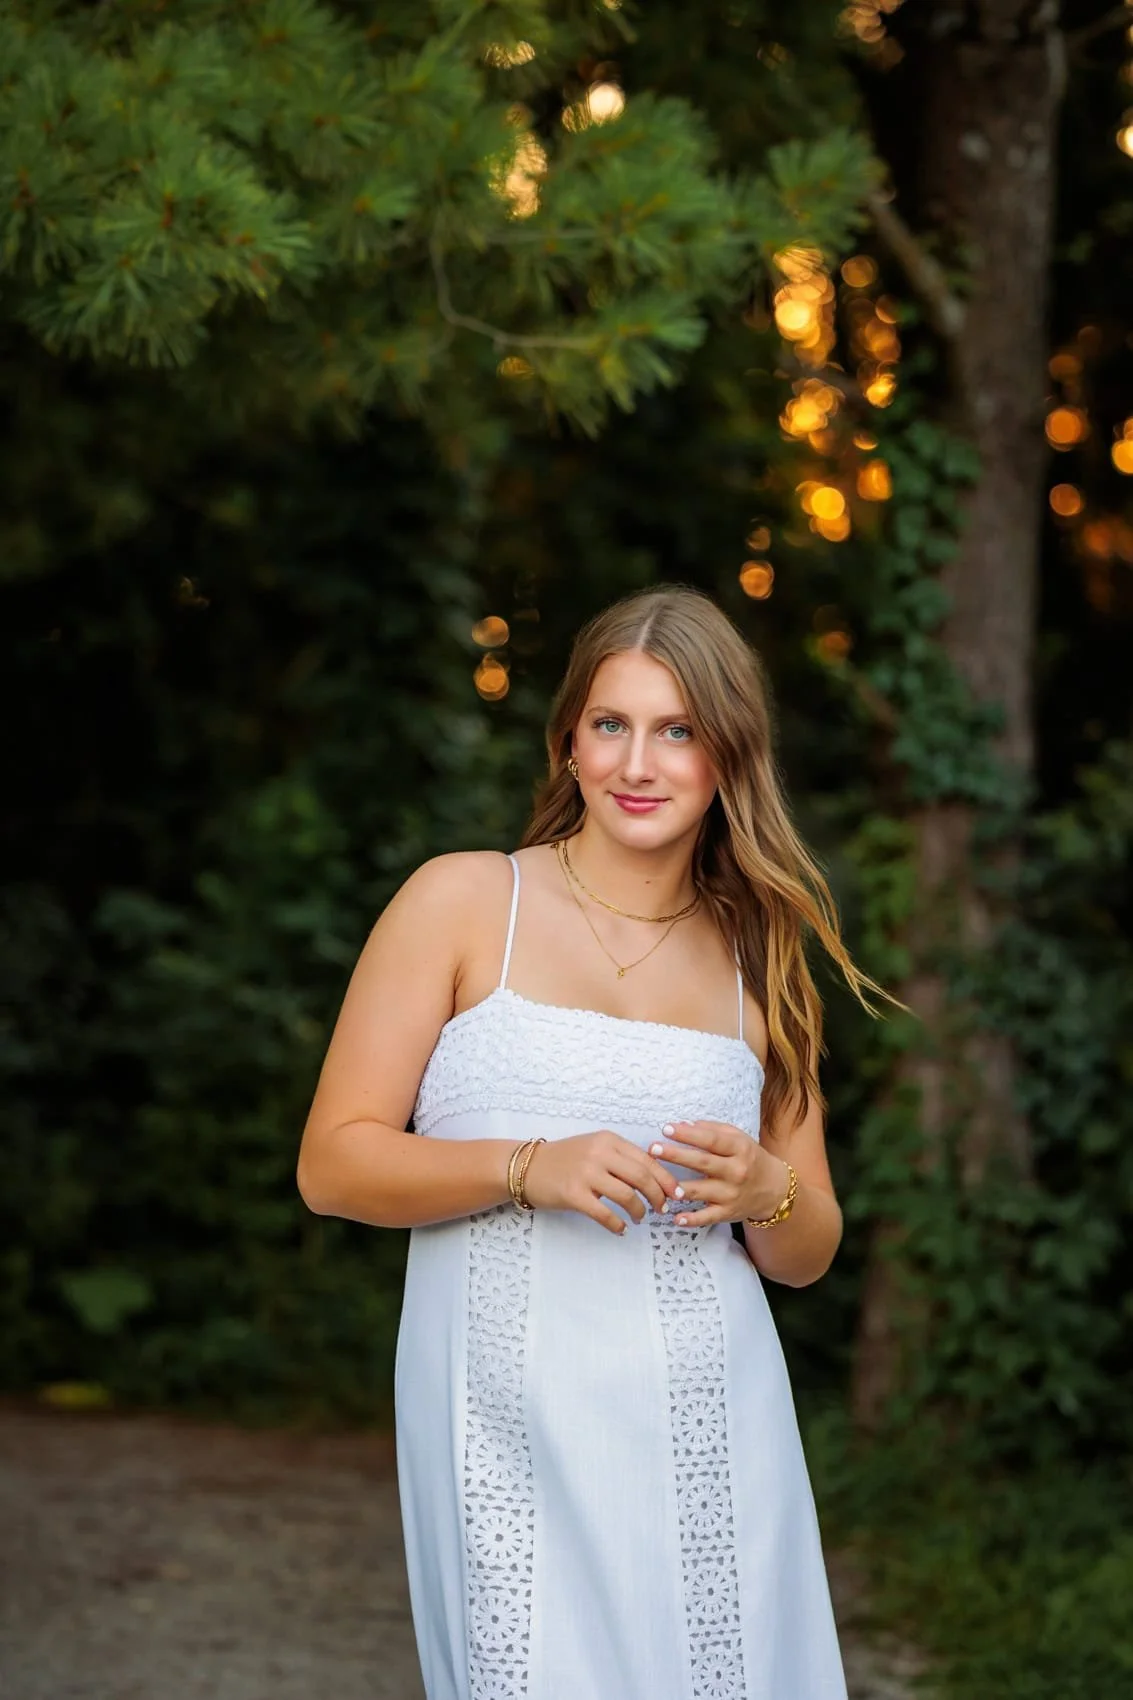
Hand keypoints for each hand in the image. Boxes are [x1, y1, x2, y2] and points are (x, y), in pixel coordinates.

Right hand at [522, 1131, 680, 1235]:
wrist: (528, 1167)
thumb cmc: (566, 1159)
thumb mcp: (595, 1147)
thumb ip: (621, 1157)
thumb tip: (656, 1177)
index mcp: (608, 1139)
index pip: (647, 1160)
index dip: (666, 1179)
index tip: (676, 1194)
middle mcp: (599, 1153)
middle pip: (641, 1177)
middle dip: (657, 1196)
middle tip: (661, 1209)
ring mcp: (585, 1173)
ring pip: (626, 1195)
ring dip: (639, 1210)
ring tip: (640, 1217)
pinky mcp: (573, 1194)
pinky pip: (604, 1213)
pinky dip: (617, 1224)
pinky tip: (621, 1228)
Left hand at [648, 1120, 790, 1227]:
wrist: (774, 1189)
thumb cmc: (750, 1158)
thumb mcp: (738, 1138)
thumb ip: (712, 1130)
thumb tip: (684, 1124)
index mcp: (739, 1149)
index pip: (711, 1139)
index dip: (688, 1134)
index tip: (667, 1129)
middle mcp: (736, 1171)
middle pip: (702, 1162)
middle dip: (676, 1155)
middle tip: (653, 1149)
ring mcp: (731, 1194)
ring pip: (701, 1191)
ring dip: (680, 1188)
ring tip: (659, 1182)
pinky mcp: (728, 1213)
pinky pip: (707, 1217)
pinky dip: (692, 1219)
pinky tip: (676, 1217)